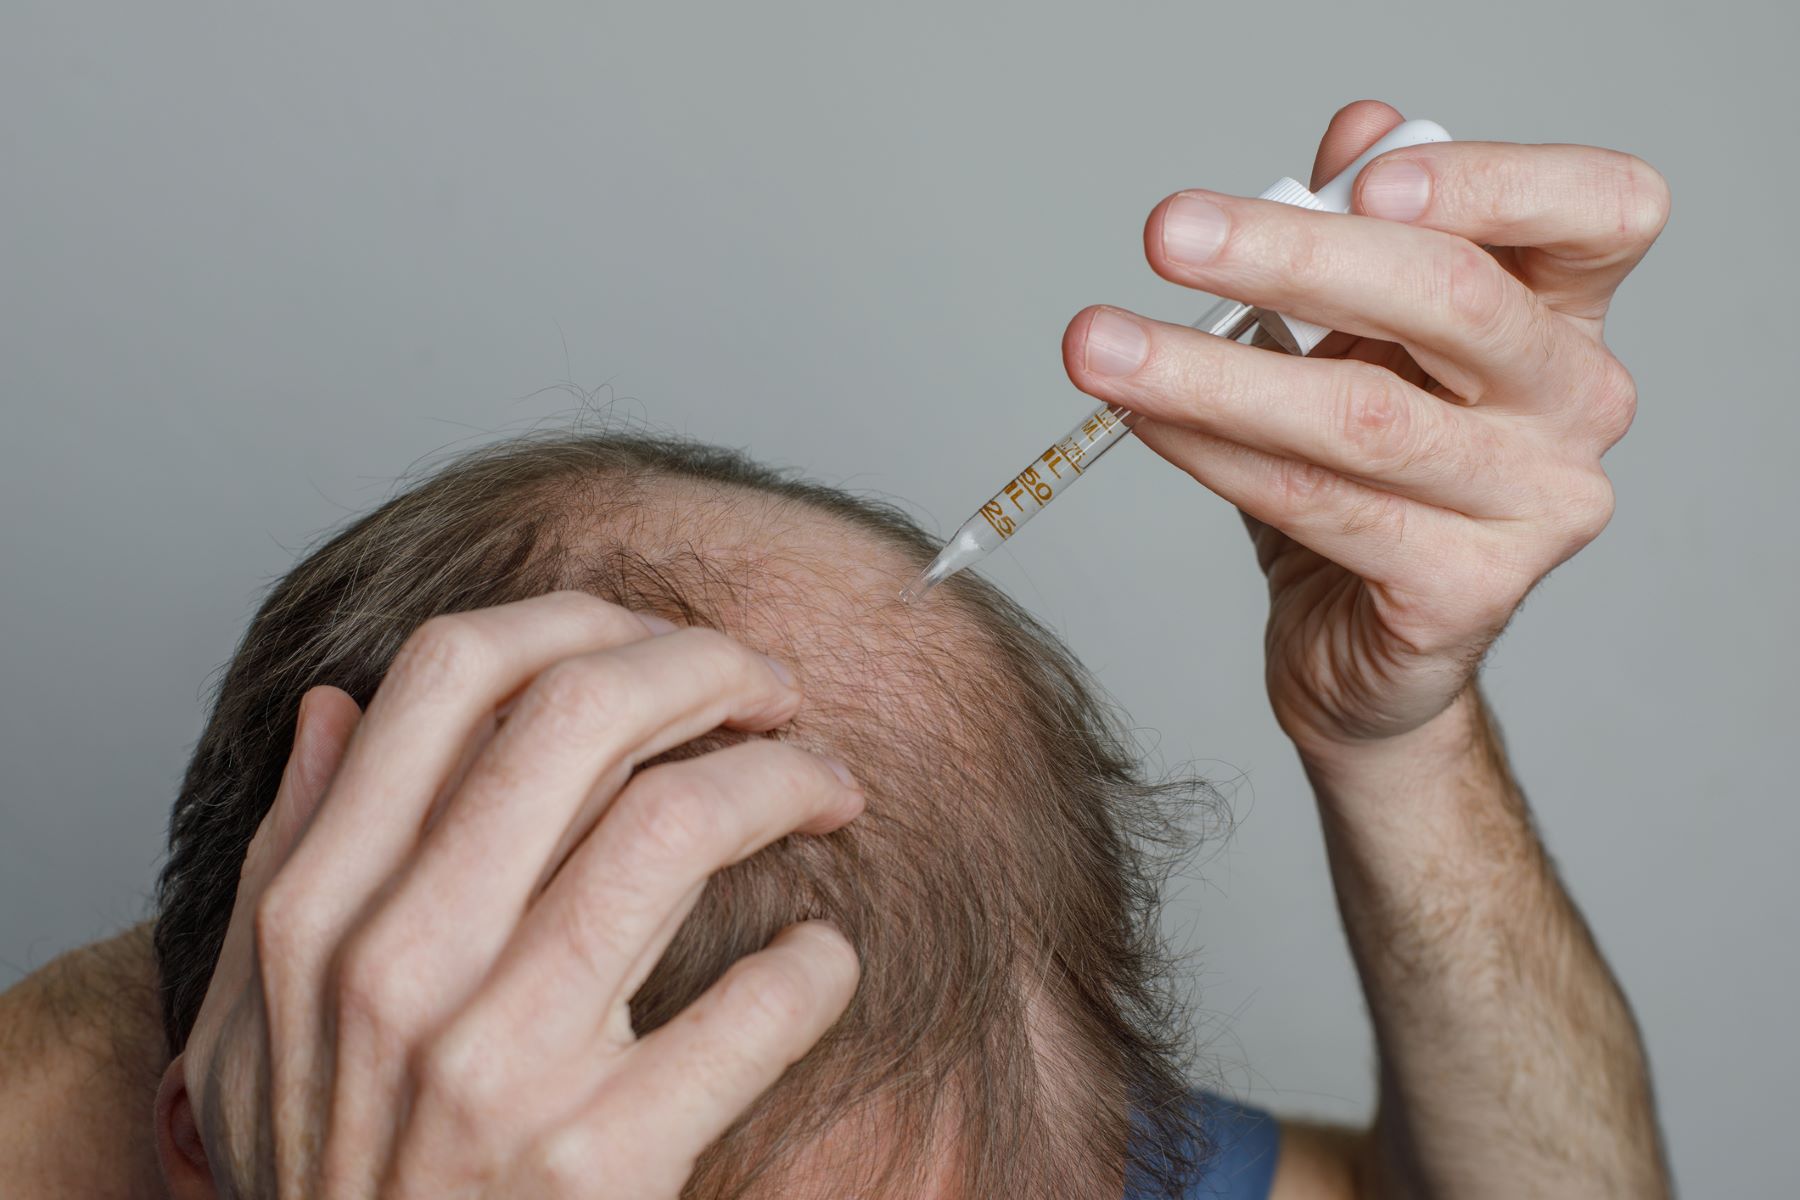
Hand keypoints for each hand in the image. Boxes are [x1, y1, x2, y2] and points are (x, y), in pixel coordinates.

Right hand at [156, 593, 862, 1197]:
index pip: (454, 673)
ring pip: (679, 820)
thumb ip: (290, 856)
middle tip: (771, 692)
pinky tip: (817, 960)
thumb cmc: (334, 1179)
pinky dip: (817, 964)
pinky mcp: (604, 1159)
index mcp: (320, 912)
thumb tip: (337, 707)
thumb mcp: (254, 1023)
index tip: (658, 644)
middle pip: (581, 710)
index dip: (584, 620)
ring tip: (824, 793)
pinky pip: (760, 1003)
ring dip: (784, 780)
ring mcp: (501, 1064)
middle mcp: (400, 967)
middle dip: (707, 666)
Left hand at [1061, 100, 1668, 755]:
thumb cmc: (1369, 479)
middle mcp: (1577, 405)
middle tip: (1169, 233)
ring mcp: (1535, 507)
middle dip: (1294, 254)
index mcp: (1567, 316)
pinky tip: (1143, 418)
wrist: (1366, 650)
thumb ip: (1363, 235)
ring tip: (1102, 343)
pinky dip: (1212, 451)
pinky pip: (1316, 502)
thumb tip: (1356, 130)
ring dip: (1210, 369)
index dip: (1494, 182)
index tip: (1359, 177)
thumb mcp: (1363, 341)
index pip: (1603, 209)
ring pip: (1362, 414)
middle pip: (1458, 300)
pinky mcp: (1465, 593)